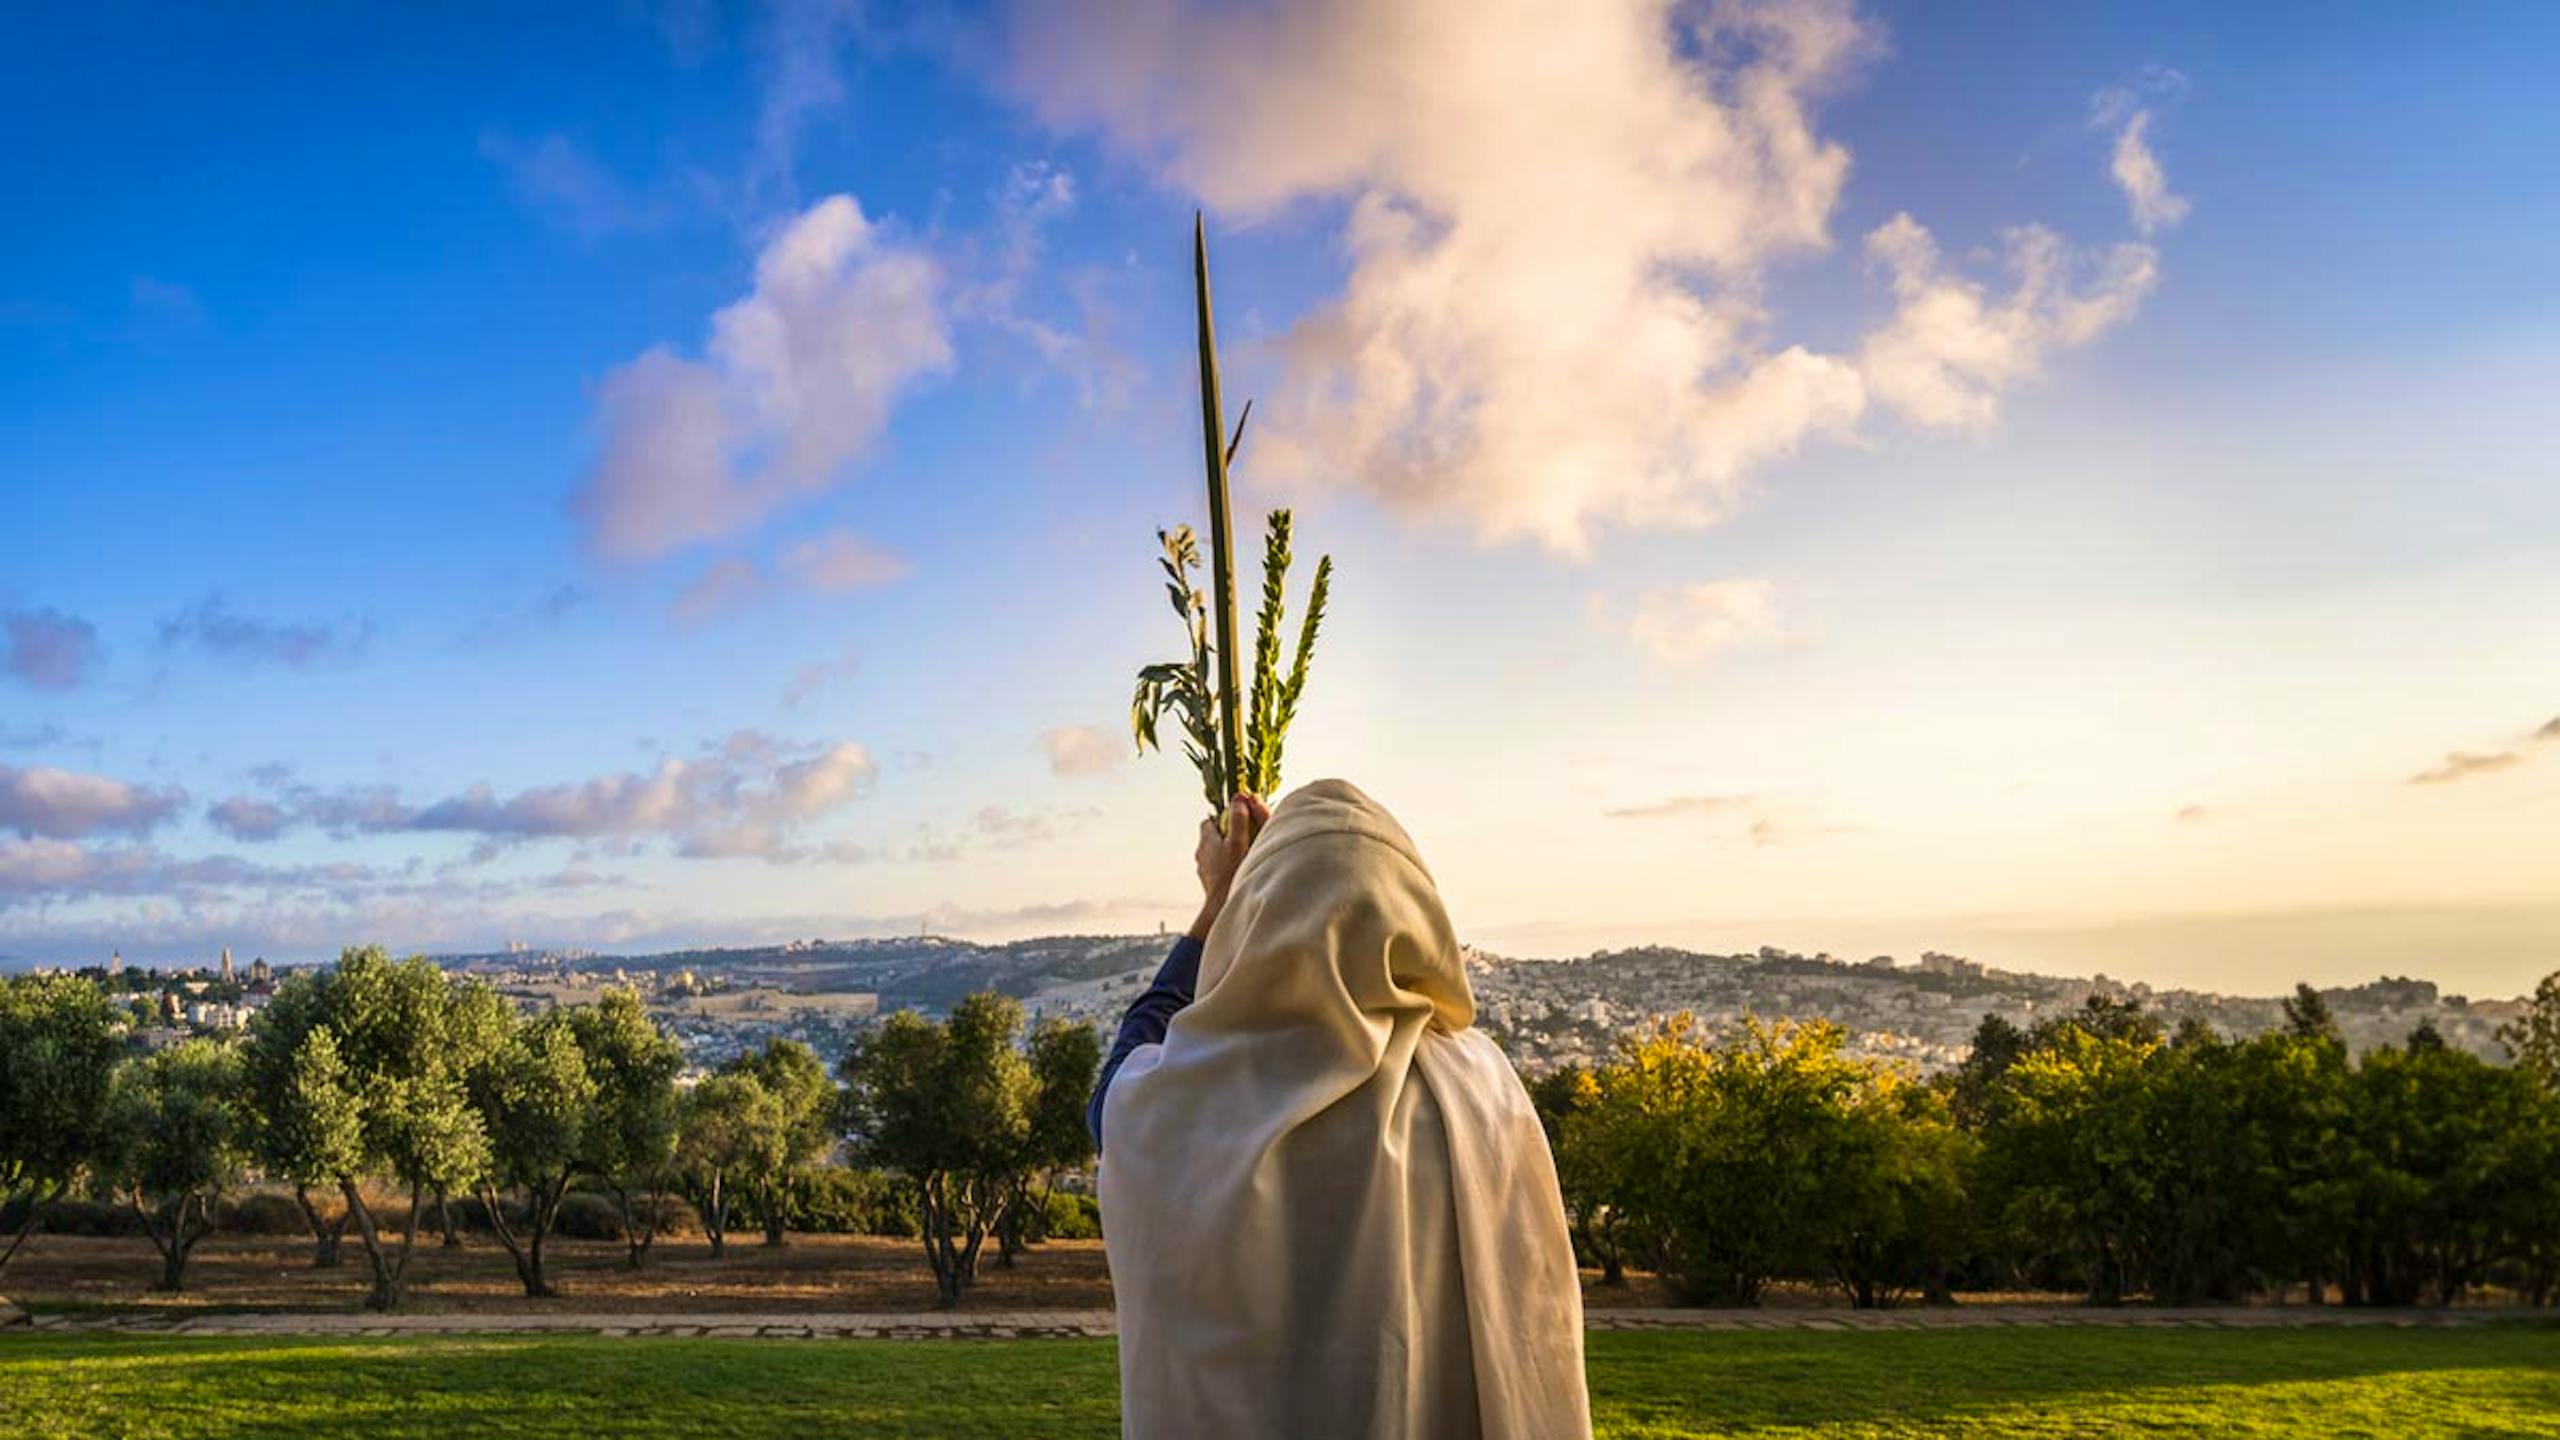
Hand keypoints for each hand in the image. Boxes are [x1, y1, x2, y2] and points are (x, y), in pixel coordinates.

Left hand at [1188, 793, 1270, 940]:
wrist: (1223, 908)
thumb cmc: (1232, 874)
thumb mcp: (1238, 841)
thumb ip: (1239, 818)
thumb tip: (1240, 797)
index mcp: (1206, 841)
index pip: (1209, 822)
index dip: (1223, 819)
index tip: (1238, 821)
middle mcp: (1201, 855)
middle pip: (1212, 838)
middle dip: (1227, 836)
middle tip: (1245, 839)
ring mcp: (1204, 871)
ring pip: (1215, 855)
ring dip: (1227, 854)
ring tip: (1244, 858)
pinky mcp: (1210, 884)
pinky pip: (1218, 870)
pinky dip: (1227, 868)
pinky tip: (1239, 873)